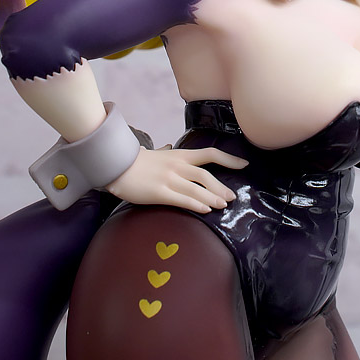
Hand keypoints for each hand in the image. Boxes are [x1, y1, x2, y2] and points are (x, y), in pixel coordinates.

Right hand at [105, 145, 247, 211]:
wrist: (115, 165)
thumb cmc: (134, 161)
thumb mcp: (154, 153)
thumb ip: (164, 153)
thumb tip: (168, 149)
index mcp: (180, 155)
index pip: (210, 154)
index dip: (229, 159)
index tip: (244, 164)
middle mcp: (177, 166)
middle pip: (206, 175)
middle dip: (221, 186)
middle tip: (232, 197)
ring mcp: (168, 178)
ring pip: (197, 188)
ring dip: (212, 197)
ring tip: (223, 205)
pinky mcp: (159, 192)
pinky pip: (182, 199)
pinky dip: (196, 204)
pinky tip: (205, 210)